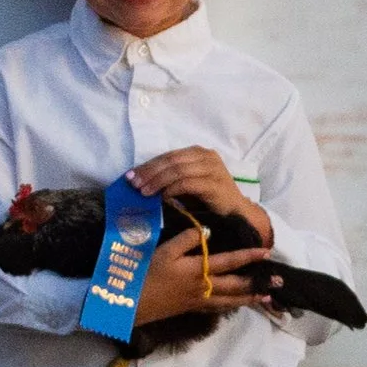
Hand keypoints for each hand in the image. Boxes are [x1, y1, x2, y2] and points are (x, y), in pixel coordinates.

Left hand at [126, 145, 271, 247]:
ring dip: (158, 181)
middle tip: (134, 184)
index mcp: (198, 153)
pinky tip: (163, 197)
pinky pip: (188, 183)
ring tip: (144, 192)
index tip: (130, 176)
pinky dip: (173, 189)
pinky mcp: (215, 183)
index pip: (168, 156)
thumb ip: (170, 179)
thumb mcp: (187, 184)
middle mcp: (206, 156)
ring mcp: (212, 168)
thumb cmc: (209, 199)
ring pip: (178, 170)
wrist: (236, 213)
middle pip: (171, 160)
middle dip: (149, 172)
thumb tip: (141, 182)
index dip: (148, 165)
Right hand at [133, 225, 278, 326]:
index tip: (266, 252)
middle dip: (258, 284)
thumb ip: (186, 239)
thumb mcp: (164, 251)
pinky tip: (235, 305)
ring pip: (230, 301)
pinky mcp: (191, 308)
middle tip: (278, 284)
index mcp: (199, 270)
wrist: (131, 305)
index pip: (230, 262)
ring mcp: (199, 300)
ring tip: (265, 298)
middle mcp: (204, 287)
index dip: (249, 256)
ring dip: (249, 298)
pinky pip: (217, 307)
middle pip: (237, 286)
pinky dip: (230, 306)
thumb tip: (207, 231)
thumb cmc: (145, 274)